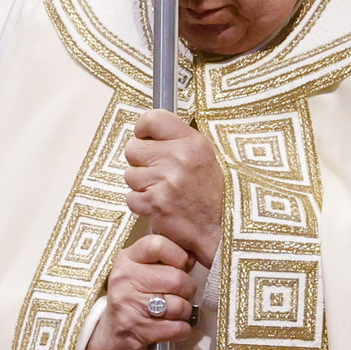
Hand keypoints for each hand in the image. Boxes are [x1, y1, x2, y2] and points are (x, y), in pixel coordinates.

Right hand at [85, 234, 196, 349]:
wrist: (110, 340)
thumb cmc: (133, 301)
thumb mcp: (141, 274)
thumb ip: (164, 261)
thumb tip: (192, 257)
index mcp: (126, 259)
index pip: (158, 244)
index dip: (178, 255)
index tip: (181, 266)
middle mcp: (124, 279)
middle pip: (176, 278)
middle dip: (187, 291)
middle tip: (180, 296)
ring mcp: (129, 305)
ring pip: (180, 305)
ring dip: (185, 313)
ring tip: (173, 313)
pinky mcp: (138, 330)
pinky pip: (178, 328)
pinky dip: (182, 330)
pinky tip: (172, 328)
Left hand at [124, 110, 222, 266]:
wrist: (221, 231)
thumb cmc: (214, 195)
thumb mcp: (206, 157)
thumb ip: (179, 141)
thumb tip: (148, 133)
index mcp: (192, 142)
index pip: (152, 119)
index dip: (143, 129)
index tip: (145, 138)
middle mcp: (178, 158)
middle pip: (133, 148)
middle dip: (140, 161)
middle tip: (157, 172)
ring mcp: (165, 182)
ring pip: (129, 174)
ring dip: (141, 184)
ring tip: (162, 191)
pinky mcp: (154, 204)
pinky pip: (131, 197)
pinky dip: (141, 203)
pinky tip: (160, 205)